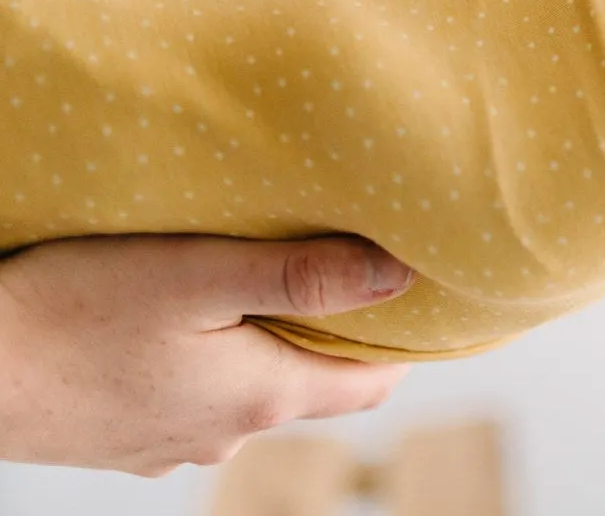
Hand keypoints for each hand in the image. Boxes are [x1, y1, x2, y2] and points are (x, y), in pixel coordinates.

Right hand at [0, 235, 414, 475]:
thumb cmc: (70, 312)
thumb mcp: (197, 274)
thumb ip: (302, 274)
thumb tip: (402, 277)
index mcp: (261, 397)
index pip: (374, 382)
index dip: (405, 339)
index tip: (422, 294)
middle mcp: (226, 436)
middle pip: (313, 384)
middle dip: (336, 334)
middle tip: (343, 270)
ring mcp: (172, 446)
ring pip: (250, 392)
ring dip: (264, 346)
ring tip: (256, 286)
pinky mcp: (123, 443)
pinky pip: (191, 401)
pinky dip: (205, 364)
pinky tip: (180, 328)